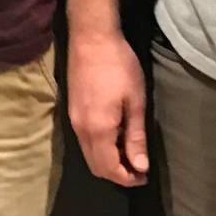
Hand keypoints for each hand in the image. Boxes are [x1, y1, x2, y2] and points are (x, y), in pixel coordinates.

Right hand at [68, 27, 148, 185]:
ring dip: (107, 161)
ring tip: (129, 153)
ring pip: (88, 155)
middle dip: (117, 174)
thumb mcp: (135, 101)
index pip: (109, 169)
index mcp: (98, 129)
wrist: (91, 37)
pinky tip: (115, 136)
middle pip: (96, 167)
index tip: (144, 175)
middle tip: (139, 168)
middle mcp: (81, 130)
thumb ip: (135, 136)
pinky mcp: (71, 110)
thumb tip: (140, 166)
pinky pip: (84, 142)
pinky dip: (99, 148)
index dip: (128, 178)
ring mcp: (73, 120)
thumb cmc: (119, 66)